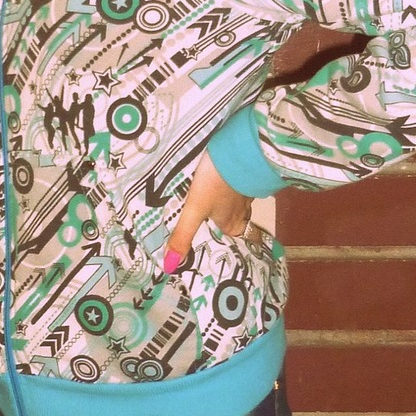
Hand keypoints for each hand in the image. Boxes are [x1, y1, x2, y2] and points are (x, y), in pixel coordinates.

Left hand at [165, 152, 252, 270]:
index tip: (208, 242)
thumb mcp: (194, 209)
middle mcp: (241, 212)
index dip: (219, 242)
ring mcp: (246, 192)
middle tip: (203, 220)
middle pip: (231, 222)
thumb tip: (170, 266)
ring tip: (208, 201)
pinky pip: (236, 186)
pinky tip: (218, 181)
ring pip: (234, 204)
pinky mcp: (246, 174)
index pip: (227, 240)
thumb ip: (182, 235)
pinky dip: (228, 186)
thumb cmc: (216, 183)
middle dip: (219, 222)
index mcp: (231, 224)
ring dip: (223, 203)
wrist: (240, 150)